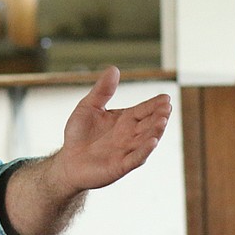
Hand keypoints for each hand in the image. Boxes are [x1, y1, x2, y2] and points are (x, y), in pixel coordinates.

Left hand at [56, 66, 171, 191]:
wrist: (67, 161)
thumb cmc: (79, 134)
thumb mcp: (88, 107)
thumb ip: (102, 91)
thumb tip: (113, 68)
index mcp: (125, 120)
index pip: (143, 110)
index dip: (154, 104)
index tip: (165, 98)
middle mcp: (130, 135)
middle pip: (148, 124)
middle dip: (159, 116)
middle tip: (166, 107)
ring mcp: (126, 151)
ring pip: (146, 140)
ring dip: (155, 131)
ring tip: (162, 121)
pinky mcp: (120, 166)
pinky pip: (135, 158)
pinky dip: (144, 151)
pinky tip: (152, 142)